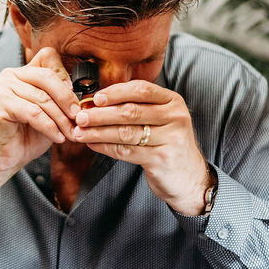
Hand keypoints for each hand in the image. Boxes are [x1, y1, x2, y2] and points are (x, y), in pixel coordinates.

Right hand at [0, 47, 78, 209]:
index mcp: (23, 72)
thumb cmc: (26, 136)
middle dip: (67, 98)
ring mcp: (3, 88)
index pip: (48, 56)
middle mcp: (11, 75)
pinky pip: (33, 112)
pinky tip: (58, 138)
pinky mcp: (0, 104)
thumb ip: (61, 99)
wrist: (1, 159)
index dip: (65, 74)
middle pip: (47, 76)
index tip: (76, 98)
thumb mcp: (49, 114)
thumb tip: (84, 94)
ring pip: (42, 98)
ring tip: (71, 133)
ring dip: (61, 119)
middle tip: (79, 117)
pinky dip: (49, 126)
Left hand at [71, 79, 211, 214]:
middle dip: (101, 114)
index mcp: (173, 102)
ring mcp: (170, 139)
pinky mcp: (161, 159)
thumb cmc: (167, 144)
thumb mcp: (160, 120)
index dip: (116, 92)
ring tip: (79, 131)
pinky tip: (92, 144)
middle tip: (80, 116)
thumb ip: (137, 108)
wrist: (189, 178)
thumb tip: (97, 101)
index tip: (95, 98)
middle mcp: (175, 117)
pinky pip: (126, 151)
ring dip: (98, 131)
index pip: (141, 90)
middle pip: (131, 111)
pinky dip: (105, 147)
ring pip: (126, 132)